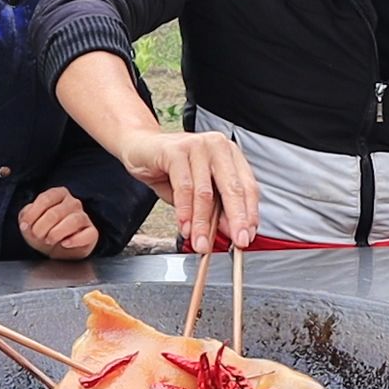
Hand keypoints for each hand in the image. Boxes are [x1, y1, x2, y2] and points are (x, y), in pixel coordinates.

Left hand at [19, 187, 98, 259]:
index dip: (33, 214)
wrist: (57, 249)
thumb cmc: (44, 231)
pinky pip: (88, 234)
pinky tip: (65, 243)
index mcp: (58, 194)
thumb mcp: (30, 222)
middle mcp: (73, 202)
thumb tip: (26, 223)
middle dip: (41, 227)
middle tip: (37, 236)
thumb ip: (26, 217)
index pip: (45, 198)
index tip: (25, 225)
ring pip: (73, 221)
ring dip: (56, 233)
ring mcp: (84, 217)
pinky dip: (75, 240)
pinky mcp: (91, 233)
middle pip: (55, 212)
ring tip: (49, 240)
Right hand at [117, 128, 259, 251]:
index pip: (248, 187)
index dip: (249, 214)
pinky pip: (184, 188)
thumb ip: (215, 208)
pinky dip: (184, 211)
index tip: (247, 236)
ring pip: (205, 192)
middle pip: (233, 188)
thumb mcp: (198, 191)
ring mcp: (197, 145)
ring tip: (201, 242)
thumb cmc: (170, 167)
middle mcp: (217, 147)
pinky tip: (185, 226)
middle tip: (237, 242)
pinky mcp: (176, 150)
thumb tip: (230, 229)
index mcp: (229, 155)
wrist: (140, 147)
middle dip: (236, 220)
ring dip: (203, 223)